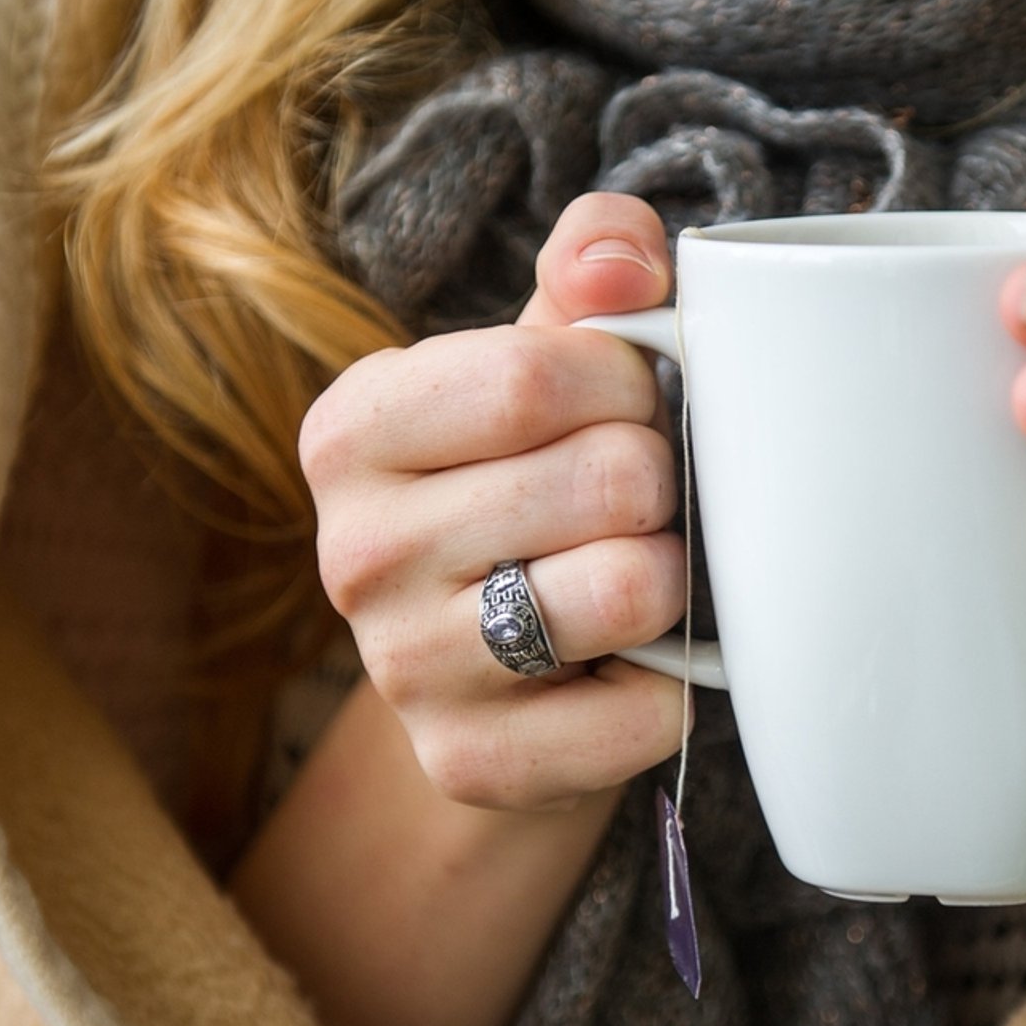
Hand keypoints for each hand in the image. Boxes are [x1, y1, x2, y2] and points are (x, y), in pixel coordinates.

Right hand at [301, 193, 689, 810]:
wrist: (500, 671)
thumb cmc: (535, 481)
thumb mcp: (547, 357)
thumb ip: (592, 267)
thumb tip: (629, 260)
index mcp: (352, 429)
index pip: (540, 374)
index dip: (631, 383)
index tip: (633, 404)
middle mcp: (351, 552)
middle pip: (605, 478)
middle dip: (660, 481)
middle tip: (637, 504)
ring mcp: (402, 670)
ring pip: (632, 590)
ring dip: (674, 579)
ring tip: (635, 573)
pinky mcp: (468, 765)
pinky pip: (645, 713)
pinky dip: (672, 687)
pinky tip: (628, 667)